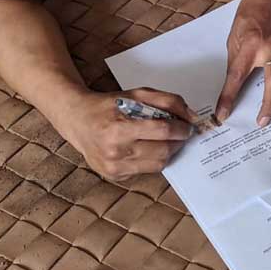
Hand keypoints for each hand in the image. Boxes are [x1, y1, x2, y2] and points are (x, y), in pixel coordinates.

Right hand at [59, 87, 196, 180]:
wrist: (79, 121)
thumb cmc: (109, 105)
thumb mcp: (137, 94)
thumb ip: (167, 101)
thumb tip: (191, 116)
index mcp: (120, 127)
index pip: (162, 131)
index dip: (181, 129)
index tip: (188, 126)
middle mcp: (116, 150)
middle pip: (162, 151)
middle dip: (177, 142)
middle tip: (181, 133)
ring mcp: (114, 166)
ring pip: (157, 164)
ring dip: (168, 152)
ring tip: (166, 140)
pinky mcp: (114, 175)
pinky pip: (145, 170)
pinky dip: (153, 159)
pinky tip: (148, 147)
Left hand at [217, 0, 270, 126]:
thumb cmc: (248, 15)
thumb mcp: (233, 39)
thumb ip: (235, 63)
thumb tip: (233, 87)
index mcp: (249, 47)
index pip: (236, 79)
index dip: (228, 99)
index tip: (223, 115)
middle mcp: (270, 47)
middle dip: (268, 106)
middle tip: (263, 121)